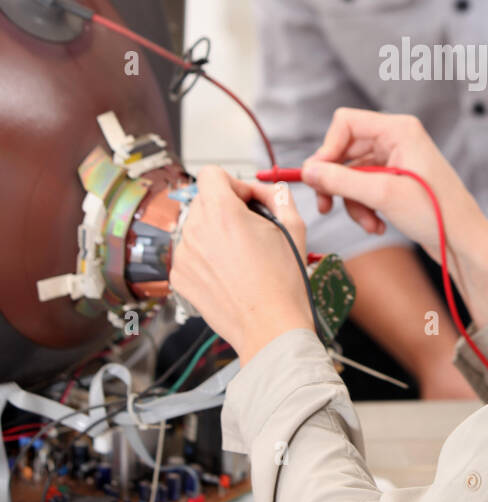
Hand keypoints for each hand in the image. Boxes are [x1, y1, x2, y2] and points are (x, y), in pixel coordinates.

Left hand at [169, 165, 315, 364]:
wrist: (270, 327)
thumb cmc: (283, 283)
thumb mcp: (294, 228)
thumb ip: (280, 198)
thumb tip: (274, 191)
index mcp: (222, 212)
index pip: (211, 173)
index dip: (234, 183)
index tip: (247, 201)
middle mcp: (196, 230)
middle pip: (204, 200)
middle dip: (227, 208)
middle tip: (252, 229)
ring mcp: (184, 255)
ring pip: (197, 227)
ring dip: (216, 233)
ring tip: (241, 256)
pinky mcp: (179, 277)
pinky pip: (190, 253)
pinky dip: (206, 257)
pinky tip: (229, 272)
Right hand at [300, 109, 480, 268]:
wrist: (465, 241)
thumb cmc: (436, 213)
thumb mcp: (382, 195)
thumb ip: (340, 181)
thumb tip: (306, 171)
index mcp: (399, 130)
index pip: (346, 123)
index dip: (327, 149)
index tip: (316, 178)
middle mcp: (397, 139)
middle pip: (345, 150)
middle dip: (338, 182)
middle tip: (325, 206)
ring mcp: (397, 160)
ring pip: (353, 174)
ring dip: (353, 202)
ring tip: (368, 224)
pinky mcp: (396, 181)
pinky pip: (365, 187)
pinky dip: (365, 207)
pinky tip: (377, 226)